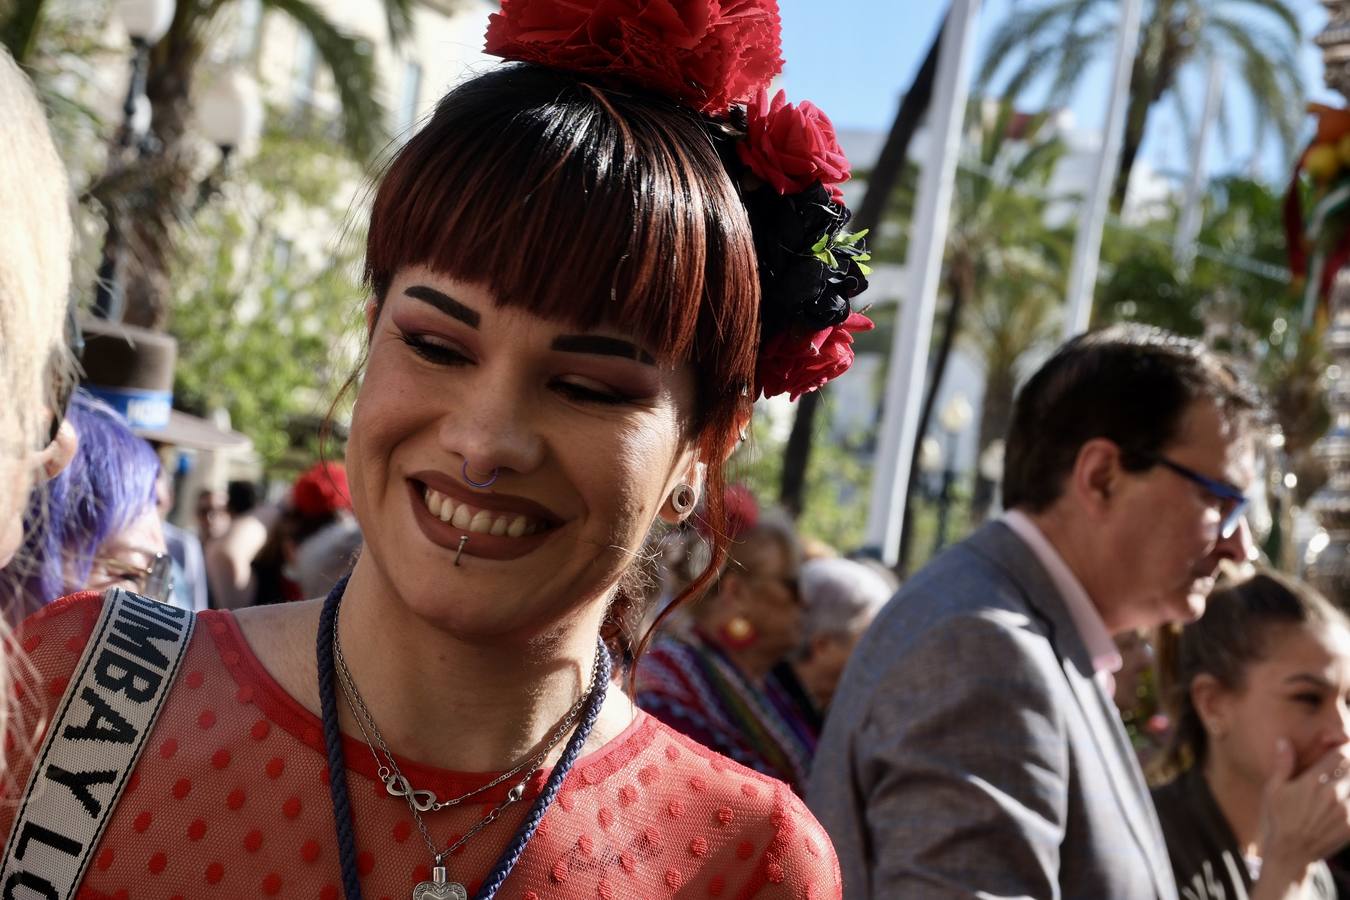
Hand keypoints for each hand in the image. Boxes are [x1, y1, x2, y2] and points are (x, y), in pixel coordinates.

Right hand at [1258, 739, 1349, 872]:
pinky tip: (1342, 799)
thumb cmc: (1278, 819)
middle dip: (1348, 764)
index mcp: (1313, 782)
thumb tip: (1284, 741)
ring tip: (1339, 784)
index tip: (1339, 748)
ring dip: (1349, 781)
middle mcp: (1332, 794)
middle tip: (1339, 765)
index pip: (1341, 756)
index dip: (1343, 748)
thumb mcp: (1273, 790)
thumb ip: (1283, 764)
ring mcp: (1345, 812)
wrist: (1290, 853)